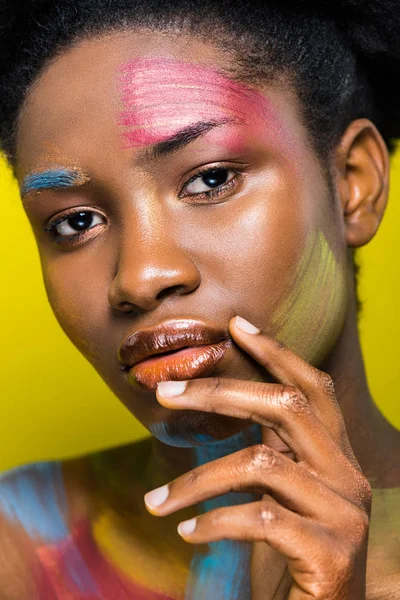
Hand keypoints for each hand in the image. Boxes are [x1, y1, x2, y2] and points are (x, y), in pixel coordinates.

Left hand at [145, 316, 371, 599]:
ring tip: (155, 503)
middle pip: (286, 407)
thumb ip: (268, 448)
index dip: (276, 352)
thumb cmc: (288, 554)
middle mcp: (348, 477)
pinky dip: (213, 522)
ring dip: (195, 480)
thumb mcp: (277, 493)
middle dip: (220, 392)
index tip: (236, 325)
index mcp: (335, 457)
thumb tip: (224, 397)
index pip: (312, 388)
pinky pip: (260, 519)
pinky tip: (187, 533)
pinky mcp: (330, 555)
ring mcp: (344, 514)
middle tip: (165, 393)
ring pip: (260, 465)